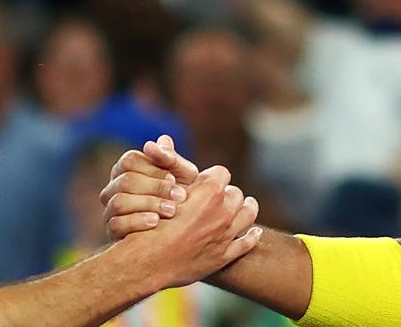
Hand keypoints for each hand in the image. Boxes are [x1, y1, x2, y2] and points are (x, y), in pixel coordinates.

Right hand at [99, 135, 201, 236]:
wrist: (183, 228)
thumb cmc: (181, 195)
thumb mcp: (183, 175)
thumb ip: (171, 158)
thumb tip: (158, 141)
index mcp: (127, 169)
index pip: (129, 161)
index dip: (153, 169)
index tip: (174, 178)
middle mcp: (114, 187)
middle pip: (126, 181)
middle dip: (155, 188)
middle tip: (180, 196)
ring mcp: (110, 209)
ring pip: (119, 202)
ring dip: (149, 204)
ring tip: (171, 210)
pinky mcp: (112, 230)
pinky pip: (116, 224)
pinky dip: (137, 221)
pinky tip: (156, 222)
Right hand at [111, 163, 261, 289]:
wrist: (146, 261)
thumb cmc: (150, 222)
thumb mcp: (160, 189)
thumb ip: (169, 163)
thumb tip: (164, 138)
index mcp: (210, 191)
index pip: (221, 173)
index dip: (213, 176)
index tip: (207, 181)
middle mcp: (223, 211)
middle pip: (236, 193)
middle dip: (228, 194)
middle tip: (221, 198)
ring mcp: (226, 234)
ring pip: (248, 215)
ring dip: (246, 209)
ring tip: (246, 207)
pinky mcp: (224, 256)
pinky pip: (247, 243)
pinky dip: (252, 236)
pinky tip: (255, 231)